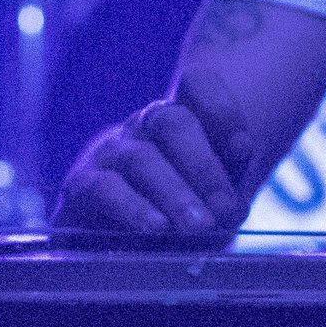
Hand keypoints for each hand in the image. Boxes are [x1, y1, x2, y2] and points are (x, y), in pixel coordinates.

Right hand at [53, 81, 256, 241]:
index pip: (197, 84)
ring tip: (198, 226)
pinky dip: (133, 208)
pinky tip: (156, 228)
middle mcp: (143, 126)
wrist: (124, 242)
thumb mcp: (212, 202)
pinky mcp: (82, 185)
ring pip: (142, 159)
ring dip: (175, 194)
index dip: (221, 110)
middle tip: (224, 208)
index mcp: (180, 118)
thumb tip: (228, 206)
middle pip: (173, 122)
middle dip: (203, 166)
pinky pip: (105, 188)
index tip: (243, 150)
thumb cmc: (178, 215)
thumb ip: (225, 195)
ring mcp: (110, 152)